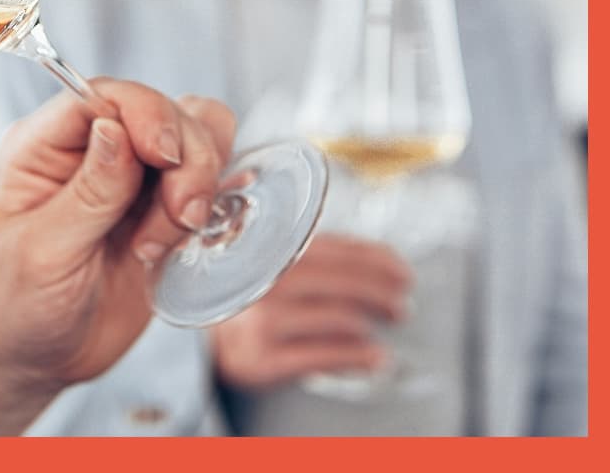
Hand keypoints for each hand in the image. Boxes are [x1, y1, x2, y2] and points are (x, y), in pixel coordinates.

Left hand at [0, 79, 234, 395]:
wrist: (44, 356)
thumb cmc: (22, 305)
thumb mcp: (44, 253)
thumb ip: (87, 192)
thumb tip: (115, 129)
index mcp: (42, 145)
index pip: (103, 95)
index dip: (145, 113)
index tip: (165, 157)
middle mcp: (90, 145)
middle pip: (160, 108)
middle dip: (184, 158)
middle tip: (180, 216)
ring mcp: (131, 169)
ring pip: (194, 129)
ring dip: (201, 175)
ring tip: (178, 230)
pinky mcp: (163, 196)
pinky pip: (209, 166)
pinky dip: (212, 192)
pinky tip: (186, 233)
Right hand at [211, 233, 411, 389]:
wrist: (206, 338)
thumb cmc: (254, 299)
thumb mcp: (280, 267)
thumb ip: (321, 257)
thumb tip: (384, 261)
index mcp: (276, 251)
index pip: (339, 250)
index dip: (379, 260)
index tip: (403, 273)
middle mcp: (270, 281)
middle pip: (344, 282)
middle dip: (383, 292)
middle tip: (401, 304)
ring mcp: (266, 320)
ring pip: (338, 318)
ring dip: (373, 324)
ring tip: (388, 326)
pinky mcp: (264, 359)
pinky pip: (324, 356)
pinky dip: (358, 356)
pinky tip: (376, 357)